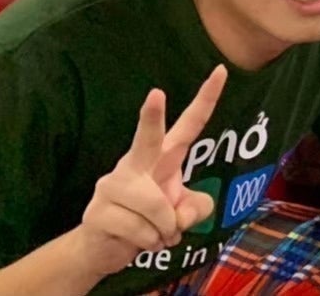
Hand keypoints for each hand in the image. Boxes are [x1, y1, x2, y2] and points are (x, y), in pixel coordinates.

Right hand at [78, 67, 226, 277]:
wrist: (104, 248)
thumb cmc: (150, 220)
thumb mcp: (183, 213)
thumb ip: (197, 208)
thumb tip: (182, 215)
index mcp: (161, 156)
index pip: (189, 124)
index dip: (206, 99)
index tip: (222, 70)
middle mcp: (134, 163)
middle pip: (148, 138)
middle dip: (152, 116)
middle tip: (156, 94)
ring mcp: (112, 185)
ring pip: (156, 207)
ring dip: (163, 230)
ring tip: (153, 233)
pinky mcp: (97, 211)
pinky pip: (140, 231)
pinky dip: (148, 242)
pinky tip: (136, 240)